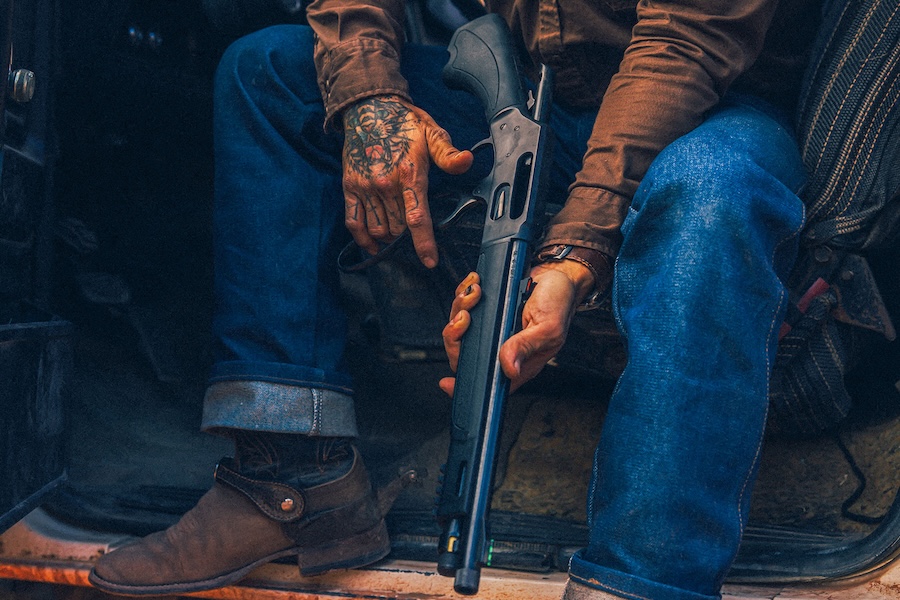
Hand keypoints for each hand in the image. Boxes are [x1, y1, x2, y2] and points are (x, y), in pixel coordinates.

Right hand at [341, 95, 473, 267]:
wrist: (368, 108)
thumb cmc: (404, 123)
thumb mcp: (433, 133)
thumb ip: (448, 154)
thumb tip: (467, 161)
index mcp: (409, 174)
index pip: (417, 218)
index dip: (424, 244)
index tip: (430, 261)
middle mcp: (385, 184)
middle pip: (398, 228)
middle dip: (408, 238)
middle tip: (415, 234)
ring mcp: (365, 187)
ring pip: (378, 229)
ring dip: (389, 238)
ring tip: (398, 235)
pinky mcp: (350, 187)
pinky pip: (353, 221)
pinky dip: (363, 238)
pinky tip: (373, 244)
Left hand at [440, 260, 595, 396]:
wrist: (558, 275)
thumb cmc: (559, 303)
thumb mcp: (547, 326)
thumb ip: (525, 346)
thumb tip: (508, 368)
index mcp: (520, 362)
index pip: (489, 381)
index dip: (466, 383)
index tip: (447, 383)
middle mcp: (502, 348)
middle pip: (465, 354)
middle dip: (456, 334)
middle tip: (466, 315)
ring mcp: (492, 330)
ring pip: (460, 329)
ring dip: (460, 308)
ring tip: (475, 293)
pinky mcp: (486, 312)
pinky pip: (463, 308)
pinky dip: (463, 294)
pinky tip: (475, 285)